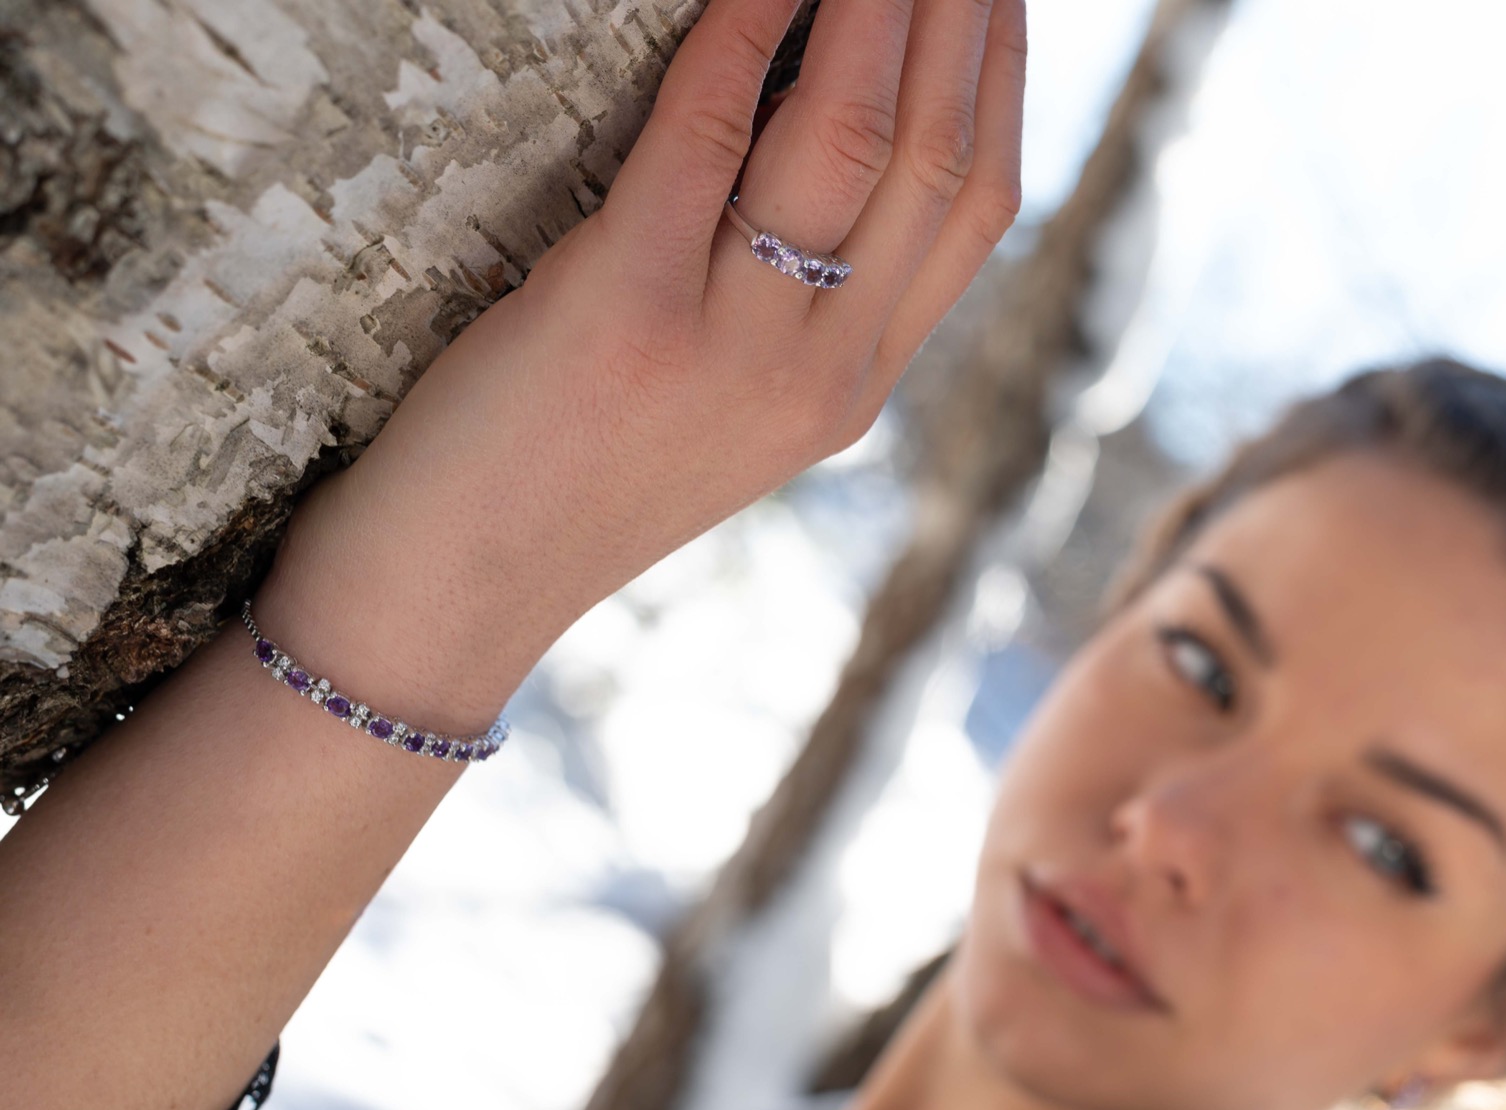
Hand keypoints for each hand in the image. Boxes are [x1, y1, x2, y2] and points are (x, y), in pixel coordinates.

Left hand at [268, 0, 1026, 711]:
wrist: (451, 600)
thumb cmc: (563, 482)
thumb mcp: (721, 405)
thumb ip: (794, 301)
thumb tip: (819, 138)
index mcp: (856, 388)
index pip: (980, 207)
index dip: (1001, 72)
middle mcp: (825, 372)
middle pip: (938, 152)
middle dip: (962, 9)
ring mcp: (737, 350)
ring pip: (852, 134)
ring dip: (879, 0)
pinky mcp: (626, 313)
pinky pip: (704, 135)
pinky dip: (742, 28)